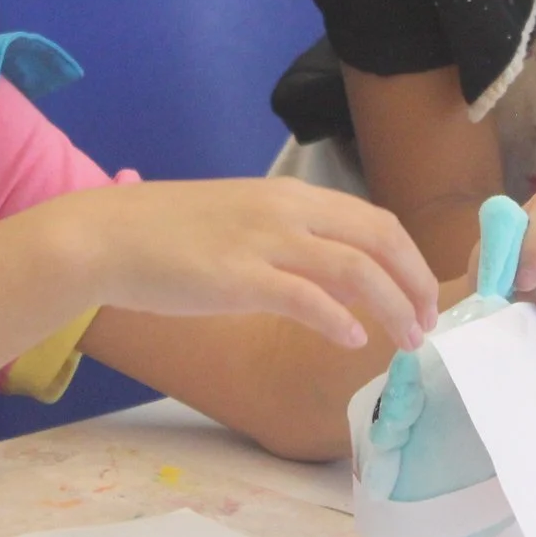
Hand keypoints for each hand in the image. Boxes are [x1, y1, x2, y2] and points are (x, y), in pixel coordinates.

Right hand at [43, 178, 440, 353]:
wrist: (107, 236)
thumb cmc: (169, 234)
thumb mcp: (241, 221)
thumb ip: (288, 239)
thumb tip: (332, 275)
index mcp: (289, 195)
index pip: (374, 219)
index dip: (409, 258)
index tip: (421, 294)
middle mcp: (286, 211)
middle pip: (379, 239)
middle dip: (415, 282)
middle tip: (428, 322)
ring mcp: (263, 242)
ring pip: (356, 269)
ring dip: (393, 306)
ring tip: (407, 340)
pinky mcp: (238, 278)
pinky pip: (307, 299)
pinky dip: (340, 320)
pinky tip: (352, 341)